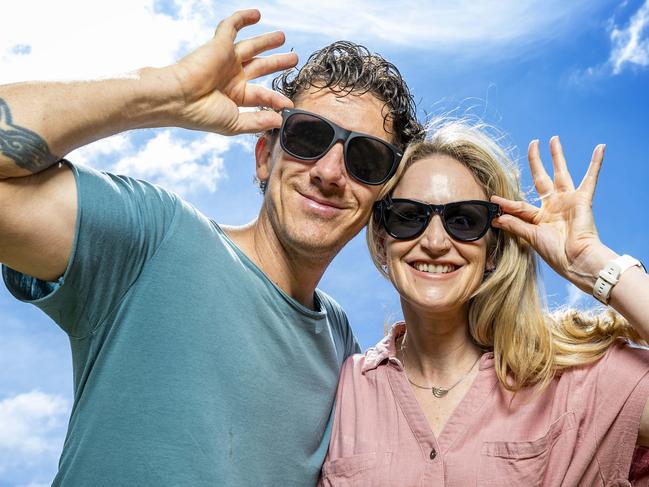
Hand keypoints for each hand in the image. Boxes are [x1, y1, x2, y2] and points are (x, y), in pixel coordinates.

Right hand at [164, 9, 297, 134]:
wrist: (178, 98)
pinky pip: (231, 26)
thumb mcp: (234, 123)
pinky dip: (243, 18)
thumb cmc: (202, 114)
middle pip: (260, 67)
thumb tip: (279, 120)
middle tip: (293, 59)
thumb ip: (257, 122)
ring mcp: (225, 60)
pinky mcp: (219, 44)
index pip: (262, 95)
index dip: (276, 99)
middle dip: (277, 63)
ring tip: (282, 37)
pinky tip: (257, 14)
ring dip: (267, 41)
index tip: (288, 104)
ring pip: (251, 46)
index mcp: (235, 96)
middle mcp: (231, 77)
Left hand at [491, 136, 614, 291]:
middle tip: (532, 144)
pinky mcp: (582, 200)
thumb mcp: (531, 237)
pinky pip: (590, 178)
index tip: (492, 199)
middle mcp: (554, 206)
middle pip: (542, 178)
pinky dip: (596, 163)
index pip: (520, 205)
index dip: (506, 203)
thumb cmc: (555, 253)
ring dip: (557, 156)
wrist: (576, 260)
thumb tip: (496, 217)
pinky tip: (600, 148)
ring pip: (561, 173)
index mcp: (540, 217)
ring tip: (553, 139)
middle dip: (536, 162)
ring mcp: (568, 201)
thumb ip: (515, 225)